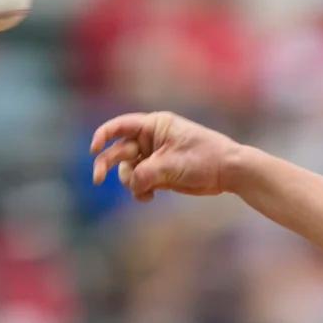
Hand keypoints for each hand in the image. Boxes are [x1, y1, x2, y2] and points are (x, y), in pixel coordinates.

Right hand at [90, 111, 242, 201]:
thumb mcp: (172, 164)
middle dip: (107, 164)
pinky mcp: (160, 174)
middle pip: (119, 151)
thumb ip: (146, 174)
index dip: (103, 136)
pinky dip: (140, 190)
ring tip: (146, 191)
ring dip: (131, 182)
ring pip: (129, 171)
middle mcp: (151, 140)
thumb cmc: (204, 158)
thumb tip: (132, 185)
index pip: (120, 126)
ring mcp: (154, 158)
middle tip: (97, 179)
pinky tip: (149, 197)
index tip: (93, 149)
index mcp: (154, 126)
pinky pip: (140, 183)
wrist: (228, 172)